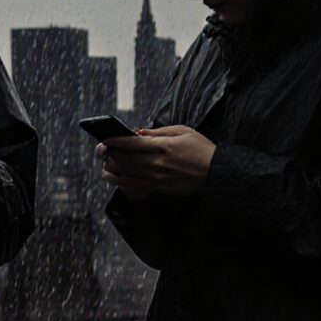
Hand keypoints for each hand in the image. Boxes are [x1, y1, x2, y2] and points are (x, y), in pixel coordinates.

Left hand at [100, 125, 215, 197]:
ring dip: (112, 169)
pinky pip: (135, 185)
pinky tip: (114, 177)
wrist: (219, 174)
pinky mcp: (160, 188)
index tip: (103, 139)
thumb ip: (157, 132)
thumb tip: (137, 132)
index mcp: (163, 146)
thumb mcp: (183, 132)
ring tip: (105, 165)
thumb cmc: (201, 150)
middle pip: (124, 159)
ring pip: (126, 174)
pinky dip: (121, 181)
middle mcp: (157, 162)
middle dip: (109, 155)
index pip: (130, 143)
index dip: (114, 141)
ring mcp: (158, 177)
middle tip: (100, 151)